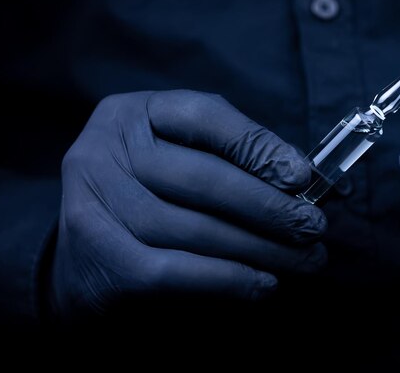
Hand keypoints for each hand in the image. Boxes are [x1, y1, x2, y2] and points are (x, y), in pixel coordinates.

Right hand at [50, 90, 326, 318]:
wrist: (85, 258)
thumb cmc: (151, 199)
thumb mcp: (181, 161)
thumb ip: (231, 161)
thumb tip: (302, 181)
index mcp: (132, 114)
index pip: (206, 117)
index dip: (259, 146)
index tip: (303, 177)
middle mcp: (104, 150)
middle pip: (202, 177)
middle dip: (269, 206)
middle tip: (313, 228)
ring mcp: (92, 202)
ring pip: (194, 227)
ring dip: (259, 248)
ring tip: (303, 260)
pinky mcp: (97, 255)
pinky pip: (174, 269)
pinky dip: (227, 279)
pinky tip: (263, 284)